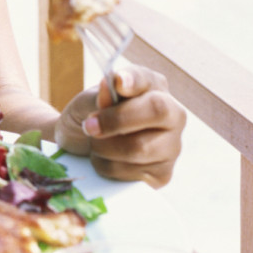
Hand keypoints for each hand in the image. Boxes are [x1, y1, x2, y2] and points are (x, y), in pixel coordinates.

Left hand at [55, 64, 185, 187]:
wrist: (81, 147)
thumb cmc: (89, 116)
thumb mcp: (86, 101)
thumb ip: (100, 95)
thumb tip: (115, 84)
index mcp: (152, 87)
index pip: (147, 79)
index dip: (134, 80)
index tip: (118, 82)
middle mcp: (172, 114)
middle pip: (157, 110)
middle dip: (116, 120)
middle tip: (90, 127)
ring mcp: (172, 146)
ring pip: (140, 148)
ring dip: (105, 148)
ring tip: (96, 144)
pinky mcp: (163, 174)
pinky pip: (133, 173)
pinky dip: (109, 167)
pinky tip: (107, 160)